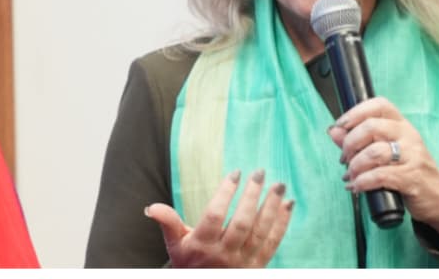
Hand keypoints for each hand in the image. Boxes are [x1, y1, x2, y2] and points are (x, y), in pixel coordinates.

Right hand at [145, 169, 294, 266]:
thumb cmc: (189, 263)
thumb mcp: (175, 244)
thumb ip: (168, 222)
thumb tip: (151, 207)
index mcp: (203, 245)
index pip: (215, 215)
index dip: (226, 193)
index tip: (236, 173)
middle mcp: (225, 255)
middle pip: (241, 223)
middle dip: (252, 196)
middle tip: (260, 172)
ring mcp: (244, 263)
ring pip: (260, 233)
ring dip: (271, 207)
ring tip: (279, 184)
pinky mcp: (258, 267)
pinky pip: (273, 243)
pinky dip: (282, 224)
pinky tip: (288, 204)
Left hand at [328, 97, 438, 240]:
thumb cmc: (409, 170)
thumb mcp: (387, 151)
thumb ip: (359, 141)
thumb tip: (333, 132)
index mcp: (401, 124)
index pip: (378, 105)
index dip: (355, 112)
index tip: (339, 125)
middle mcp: (409, 135)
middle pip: (371, 127)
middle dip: (350, 143)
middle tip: (343, 158)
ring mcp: (413, 156)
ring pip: (374, 152)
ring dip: (355, 166)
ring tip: (350, 176)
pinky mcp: (413, 178)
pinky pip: (381, 175)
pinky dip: (363, 182)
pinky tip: (357, 187)